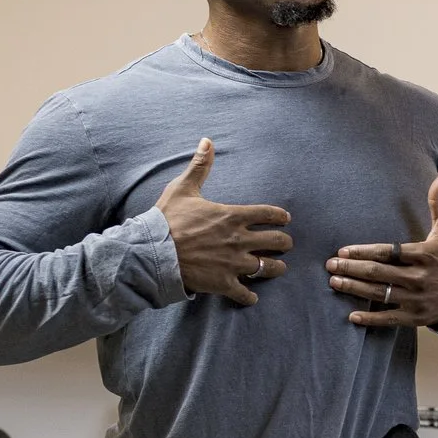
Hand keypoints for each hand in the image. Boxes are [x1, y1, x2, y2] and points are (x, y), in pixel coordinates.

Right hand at [154, 138, 290, 305]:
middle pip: (277, 242)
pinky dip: (249, 296)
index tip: (285, 220)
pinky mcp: (223, 283)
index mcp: (233, 216)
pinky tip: (251, 296)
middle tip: (285, 244)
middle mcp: (239, 240)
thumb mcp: (183, 188)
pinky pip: (245, 293)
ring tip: (277, 268)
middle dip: (284, 243)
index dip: (281, 217)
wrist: (153, 251)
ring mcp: (233, 263)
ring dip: (275, 268)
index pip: (269, 214)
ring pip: (268, 268)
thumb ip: (200, 166)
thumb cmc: (167, 219)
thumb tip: (207, 141)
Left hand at [328, 173, 437, 328]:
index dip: (363, 252)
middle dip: (350, 269)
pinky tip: (352, 316)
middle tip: (330, 265)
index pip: (386, 252)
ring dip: (354, 288)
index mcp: (424, 254)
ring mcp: (417, 299)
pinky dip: (370, 319)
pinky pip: (389, 319)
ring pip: (379, 294)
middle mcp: (419, 278)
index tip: (343, 251)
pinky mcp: (417, 317)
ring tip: (334, 282)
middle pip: (377, 273)